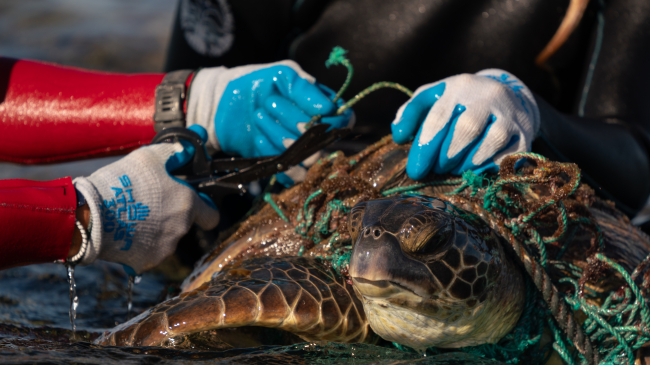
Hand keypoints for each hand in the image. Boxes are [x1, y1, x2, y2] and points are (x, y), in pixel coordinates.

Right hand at [73, 126, 219, 273]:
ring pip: (166, 239)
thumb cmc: (123, 181)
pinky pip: (147, 252)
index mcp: (187, 205)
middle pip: (184, 224)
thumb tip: (190, 149)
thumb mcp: (150, 156)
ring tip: (131, 215)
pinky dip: (138, 245)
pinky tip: (123, 232)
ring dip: (154, 229)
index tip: (193, 204)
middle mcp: (181, 229)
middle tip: (148, 202)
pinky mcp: (146, 262)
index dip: (204, 209)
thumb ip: (176, 153)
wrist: (90, 214)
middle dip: (171, 215)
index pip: (211, 216)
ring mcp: (164, 249)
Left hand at [186, 60, 352, 158]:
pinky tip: (258, 137)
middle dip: (293, 123)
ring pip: (305, 159)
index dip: (329, 122)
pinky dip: (271, 154)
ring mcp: (300, 150)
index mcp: (325, 106)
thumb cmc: (259, 83)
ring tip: (259, 116)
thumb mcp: (283, 76)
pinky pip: (287, 171)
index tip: (307, 114)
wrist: (226, 102)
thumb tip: (329, 108)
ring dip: (280, 138)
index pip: (344, 121)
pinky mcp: (283, 164)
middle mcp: (317, 131)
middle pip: (321, 141)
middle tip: (269, 103)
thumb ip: (305, 89)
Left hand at [391, 69, 539, 178]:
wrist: (504, 97)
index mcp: (459, 87)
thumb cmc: (459, 102)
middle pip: (466, 129)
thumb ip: (411, 112)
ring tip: (452, 168)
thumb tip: (398, 135)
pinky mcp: (524, 134)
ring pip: (491, 141)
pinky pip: (508, 155)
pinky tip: (473, 170)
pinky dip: (488, 167)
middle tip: (435, 169)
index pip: (439, 117)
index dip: (424, 147)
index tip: (414, 170)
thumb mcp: (433, 98)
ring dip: (466, 163)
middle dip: (446, 155)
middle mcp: (487, 97)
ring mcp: (509, 115)